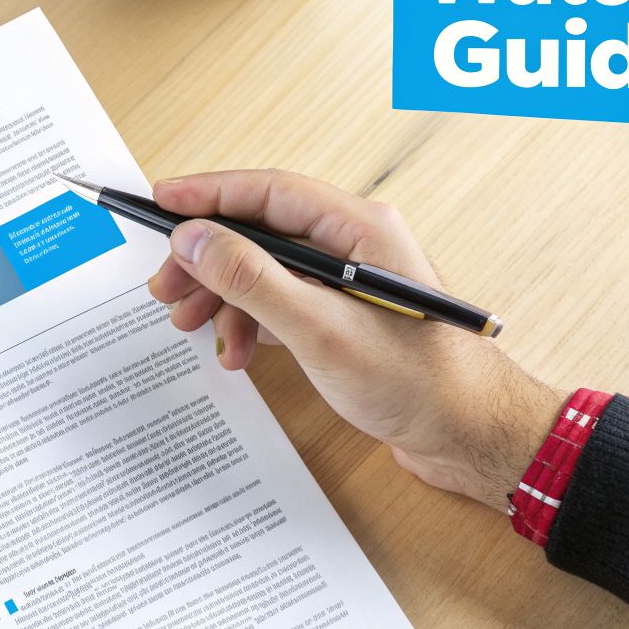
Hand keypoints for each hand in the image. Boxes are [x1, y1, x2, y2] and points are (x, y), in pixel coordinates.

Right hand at [146, 170, 562, 508]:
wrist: (470, 437)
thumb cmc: (418, 383)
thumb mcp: (320, 330)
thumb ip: (253, 280)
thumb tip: (195, 239)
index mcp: (360, 229)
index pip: (269, 191)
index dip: (209, 194)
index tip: (159, 203)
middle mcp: (356, 245)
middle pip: (261, 232)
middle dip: (208, 259)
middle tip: (165, 286)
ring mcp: (351, 282)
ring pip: (267, 271)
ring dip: (225, 297)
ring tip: (193, 328)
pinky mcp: (347, 318)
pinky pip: (283, 304)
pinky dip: (253, 324)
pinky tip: (239, 353)